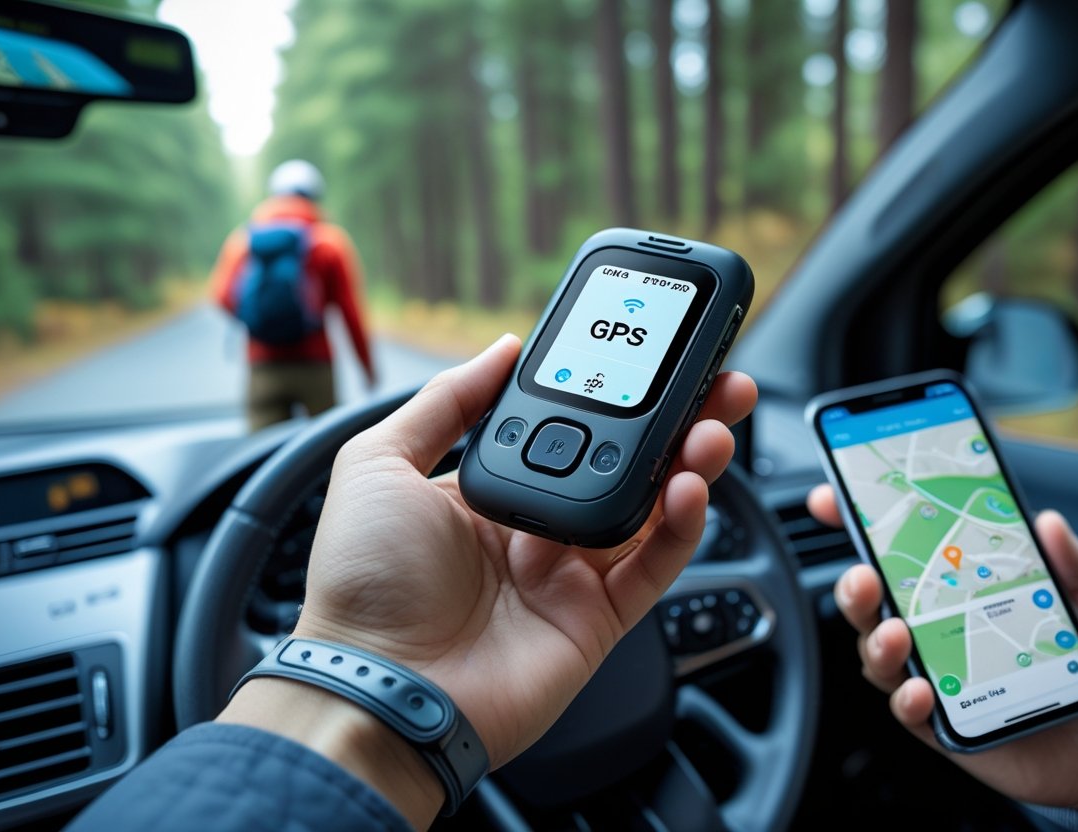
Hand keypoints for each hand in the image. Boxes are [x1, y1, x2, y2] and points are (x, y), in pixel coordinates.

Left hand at [225, 334, 755, 825]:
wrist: (378, 685)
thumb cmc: (364, 581)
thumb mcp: (380, 462)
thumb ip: (445, 401)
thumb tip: (502, 349)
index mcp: (494, 488)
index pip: (570, 426)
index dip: (612, 393)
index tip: (647, 357)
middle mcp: (539, 526)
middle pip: (626, 463)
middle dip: (675, 421)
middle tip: (713, 384)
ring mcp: (573, 573)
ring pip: (653, 508)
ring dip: (691, 463)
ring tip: (711, 429)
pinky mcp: (600, 618)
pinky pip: (655, 565)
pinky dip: (683, 527)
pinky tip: (689, 488)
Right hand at [808, 485, 1077, 819]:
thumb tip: (1050, 523)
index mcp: (968, 589)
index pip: (907, 549)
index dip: (863, 522)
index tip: (834, 499)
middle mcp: (940, 627)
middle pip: (875, 598)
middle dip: (854, 582)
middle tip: (863, 575)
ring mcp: (936, 672)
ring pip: (877, 650)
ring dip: (874, 638)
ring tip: (896, 633)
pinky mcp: (941, 723)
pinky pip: (905, 708)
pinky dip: (905, 698)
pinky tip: (922, 691)